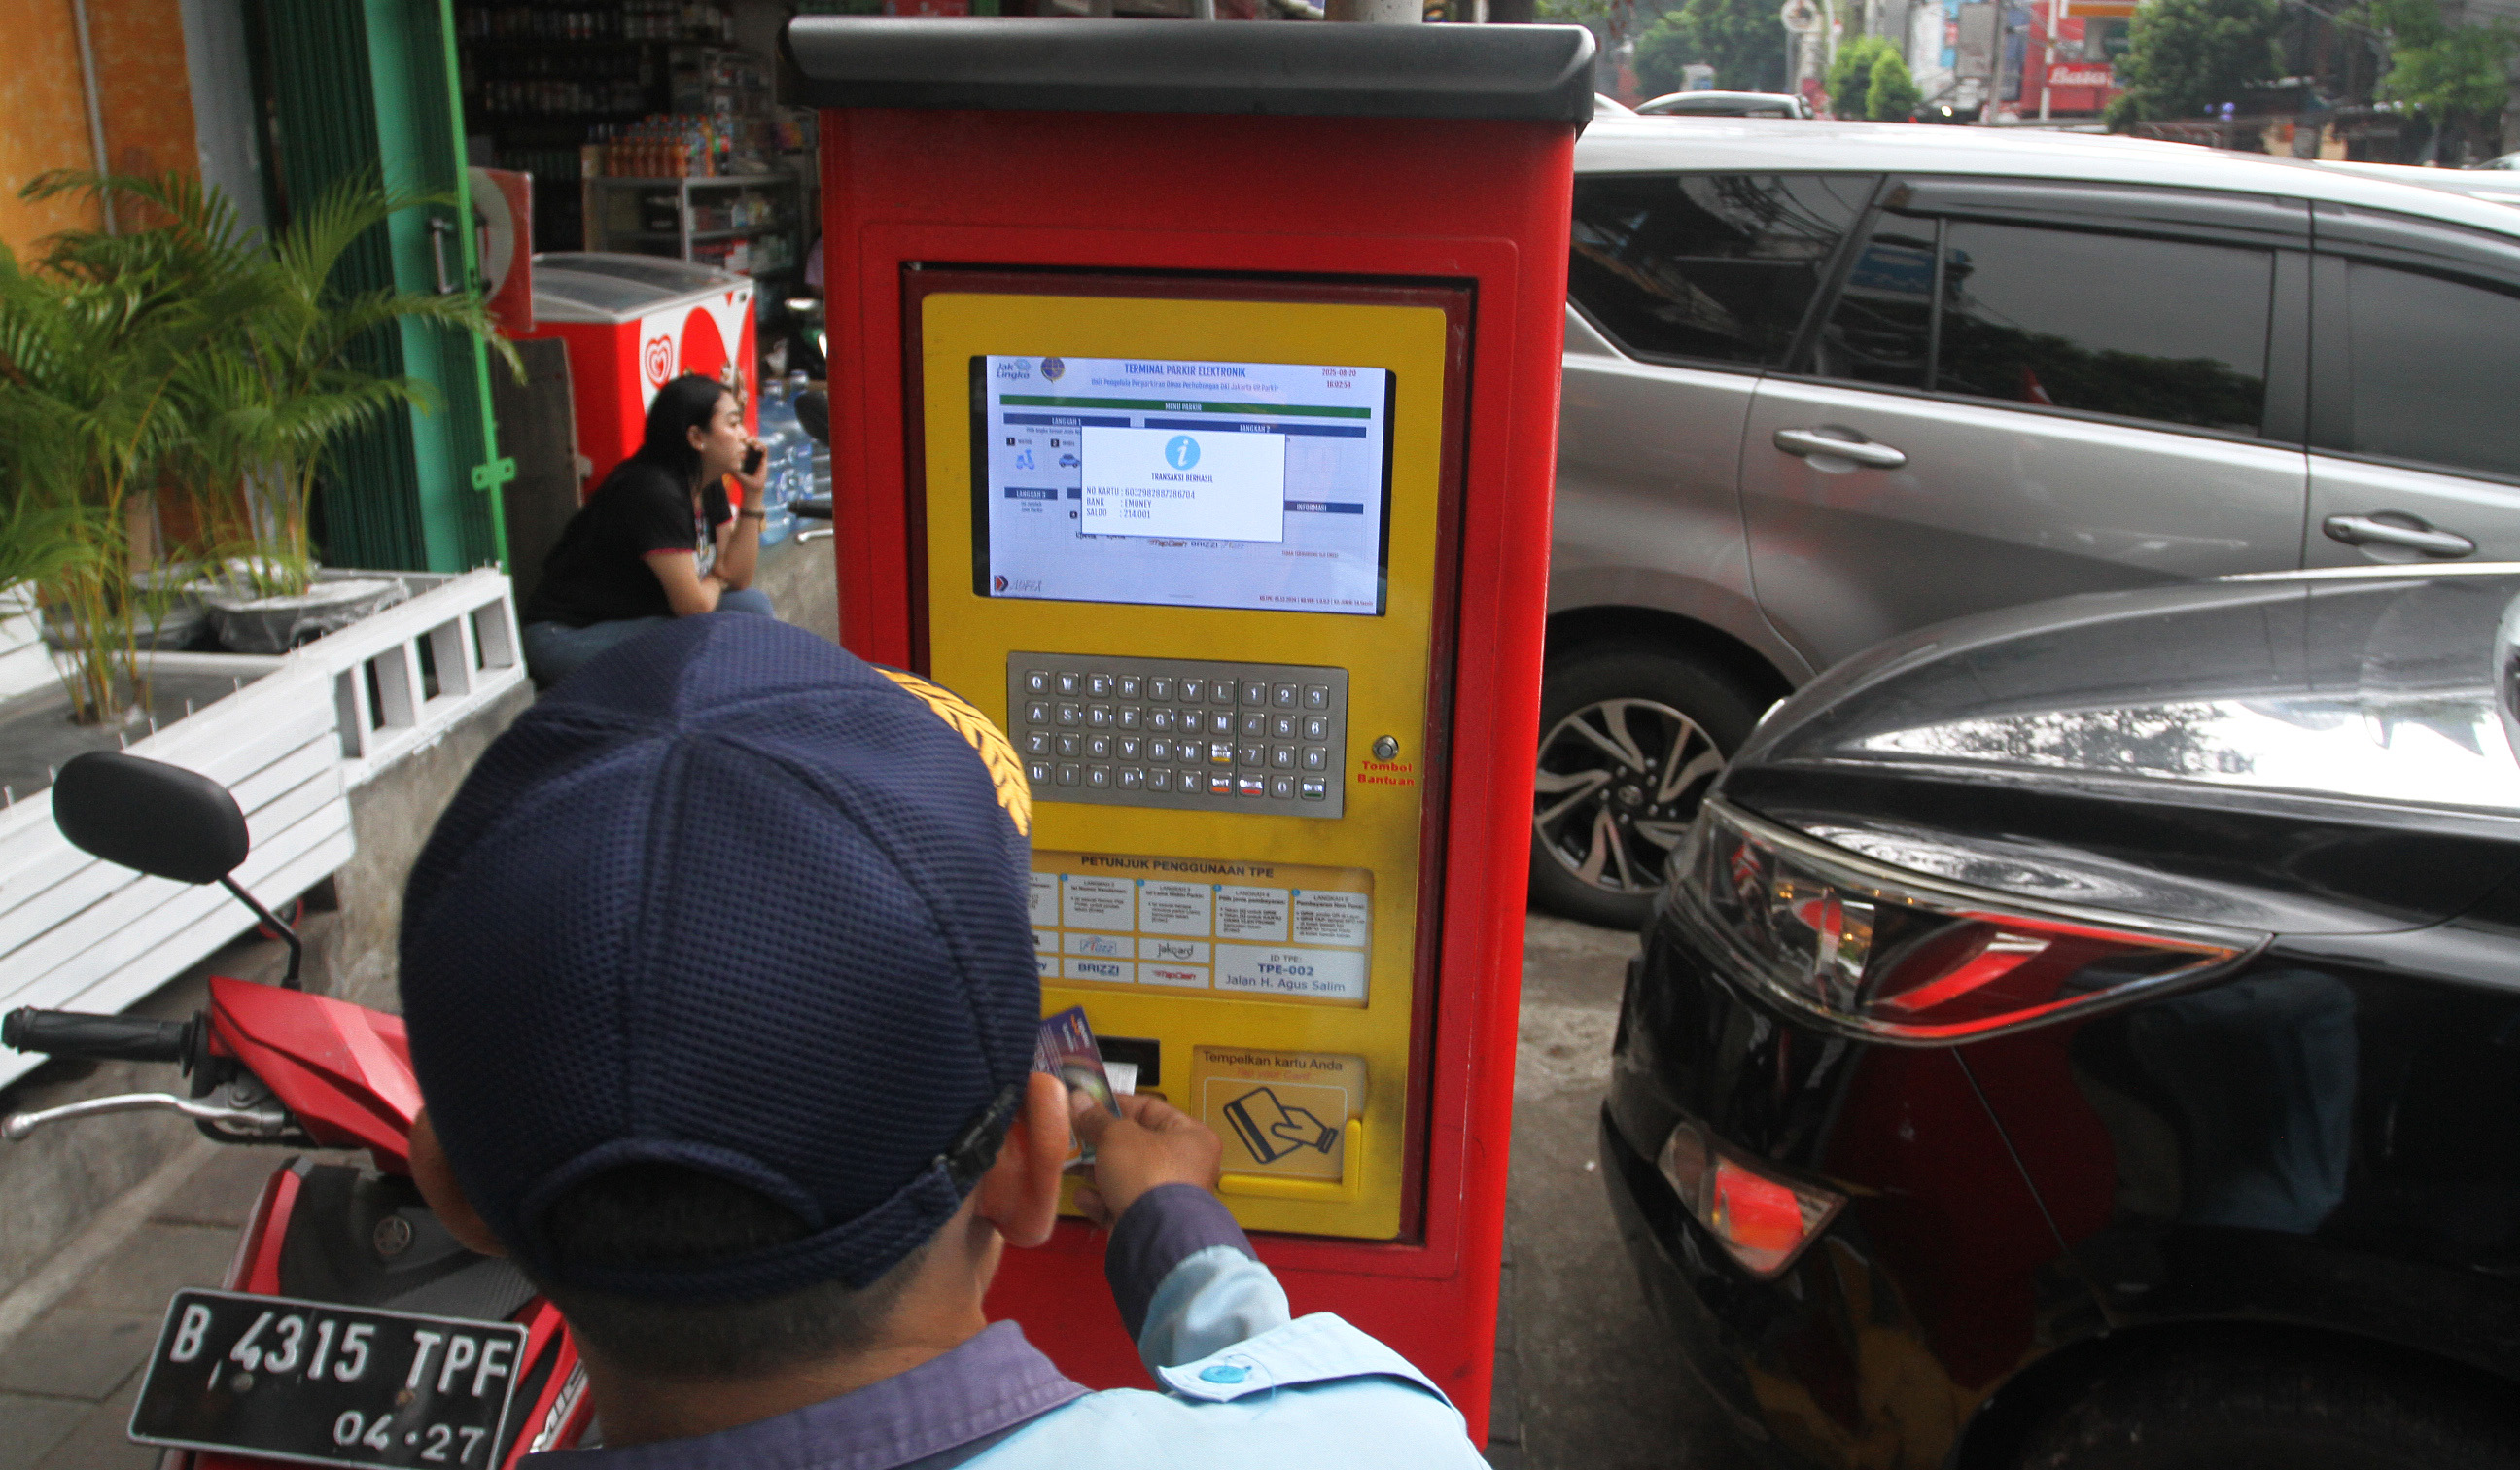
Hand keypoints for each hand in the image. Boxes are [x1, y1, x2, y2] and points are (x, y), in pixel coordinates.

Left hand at [733, 435, 768, 499]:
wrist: (751, 488)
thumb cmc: (741, 479)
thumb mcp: (733, 468)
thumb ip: (730, 461)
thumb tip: (721, 453)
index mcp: (744, 454)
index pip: (742, 443)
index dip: (739, 438)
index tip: (734, 437)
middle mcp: (751, 454)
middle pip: (750, 441)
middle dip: (745, 437)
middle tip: (741, 437)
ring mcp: (758, 455)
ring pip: (757, 443)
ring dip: (753, 440)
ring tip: (747, 440)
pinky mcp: (764, 459)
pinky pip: (764, 449)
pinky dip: (760, 445)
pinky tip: (755, 447)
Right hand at [1068, 1088, 1221, 1228]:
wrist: (1152, 1235)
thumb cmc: (1153, 1182)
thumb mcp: (1117, 1136)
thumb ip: (1097, 1118)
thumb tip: (1082, 1103)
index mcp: (1191, 1136)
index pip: (1151, 1109)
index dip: (1117, 1104)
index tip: (1091, 1104)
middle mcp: (1184, 1166)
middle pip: (1135, 1144)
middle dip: (1102, 1140)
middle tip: (1078, 1132)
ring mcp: (1166, 1197)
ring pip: (1125, 1176)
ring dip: (1097, 1170)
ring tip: (1073, 1163)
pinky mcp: (1149, 1221)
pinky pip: (1120, 1203)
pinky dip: (1101, 1200)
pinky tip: (1085, 1196)